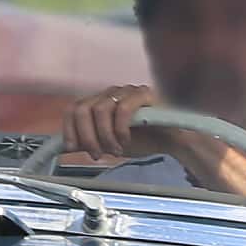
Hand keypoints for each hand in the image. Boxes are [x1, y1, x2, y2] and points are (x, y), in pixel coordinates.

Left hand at [55, 86, 245, 199]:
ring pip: (100, 108)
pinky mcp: (145, 95)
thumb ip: (91, 142)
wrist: (176, 140)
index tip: (71, 149)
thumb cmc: (145, 140)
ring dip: (103, 135)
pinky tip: (125, 141)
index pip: (75, 108)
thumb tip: (69, 146)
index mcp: (102, 102)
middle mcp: (113, 92)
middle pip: (83, 108)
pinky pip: (123, 108)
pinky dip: (119, 128)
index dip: (69, 128)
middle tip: (97, 154)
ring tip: (114, 150)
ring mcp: (129, 91)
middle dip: (86, 135)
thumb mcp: (111, 144)